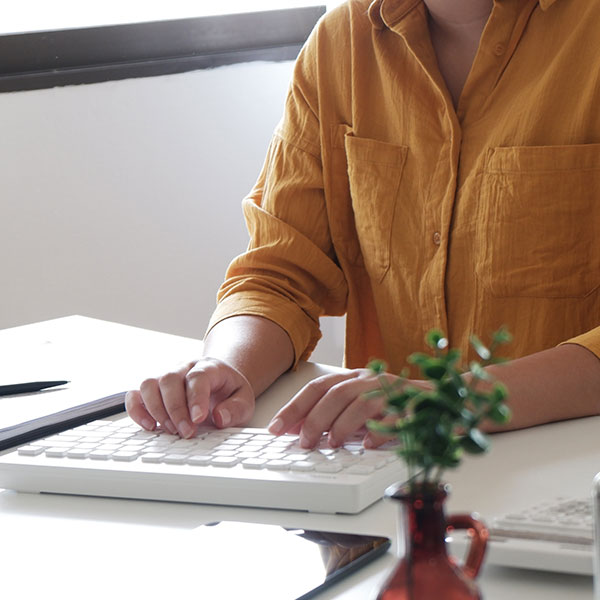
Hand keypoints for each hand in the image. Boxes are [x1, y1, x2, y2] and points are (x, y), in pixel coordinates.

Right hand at [125, 357, 254, 437]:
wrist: (219, 383)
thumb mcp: (244, 400)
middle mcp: (184, 368)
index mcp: (209, 367)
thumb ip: (236, 408)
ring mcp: (166, 377)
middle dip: (176, 410)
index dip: (196, 398)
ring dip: (156, 410)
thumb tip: (220, 417)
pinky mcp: (153, 390)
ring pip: (149, 384)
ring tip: (171, 430)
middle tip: (186, 432)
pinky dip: (137, 411)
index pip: (198, 377)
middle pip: (170, 379)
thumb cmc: (229, 392)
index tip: (198, 419)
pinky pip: (136, 395)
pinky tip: (150, 426)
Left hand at [267, 368, 407, 448]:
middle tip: (305, 443)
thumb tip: (298, 430)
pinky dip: (379, 430)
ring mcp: (392, 390)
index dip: (294, 407)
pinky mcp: (414, 405)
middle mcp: (370, 379)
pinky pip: (394, 416)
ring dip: (343, 425)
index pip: (317, 387)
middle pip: (337, 393)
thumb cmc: (393, 405)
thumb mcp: (359, 406)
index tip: (275, 428)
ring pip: (361, 402)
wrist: (441, 399)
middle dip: (316, 419)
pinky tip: (369, 445)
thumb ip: (333, 414)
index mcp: (354, 378)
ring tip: (332, 445)